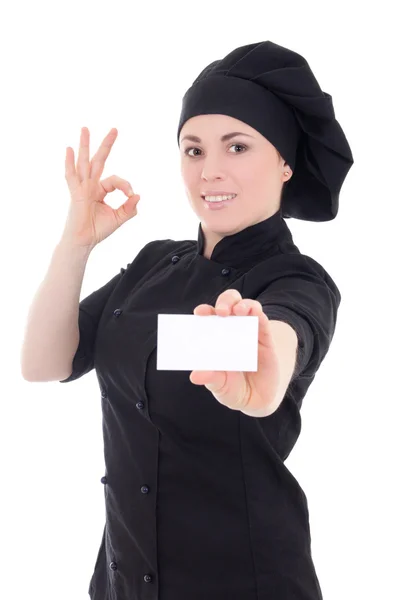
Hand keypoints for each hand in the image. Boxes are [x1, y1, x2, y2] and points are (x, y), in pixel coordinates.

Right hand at [63, 127, 140, 248]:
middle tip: (115, 129)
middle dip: (106, 145)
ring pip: (84, 163)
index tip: (131, 195)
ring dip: (85, 146)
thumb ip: (129, 207)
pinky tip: (69, 149)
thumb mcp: (119, 218)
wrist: (84, 241)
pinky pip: (71, 176)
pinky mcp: (75, 194)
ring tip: (85, 129)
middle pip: (99, 161)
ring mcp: (82, 188)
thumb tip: (138, 195)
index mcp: (100, 190)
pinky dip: (69, 163)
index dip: (126, 185)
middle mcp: (90, 185)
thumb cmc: (98, 230)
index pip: (116, 180)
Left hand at [189, 289, 281, 414]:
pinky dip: (258, 315)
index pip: (208, 316)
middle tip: (221, 312)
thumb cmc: (232, 388)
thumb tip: (195, 375)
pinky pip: (263, 321)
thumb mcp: (219, 385)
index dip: (204, 311)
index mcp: (215, 336)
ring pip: (248, 306)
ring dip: (243, 305)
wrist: (257, 400)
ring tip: (239, 311)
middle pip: (228, 303)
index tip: (200, 313)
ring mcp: (249, 331)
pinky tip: (256, 316)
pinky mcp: (265, 337)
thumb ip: (210, 378)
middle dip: (225, 302)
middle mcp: (231, 329)